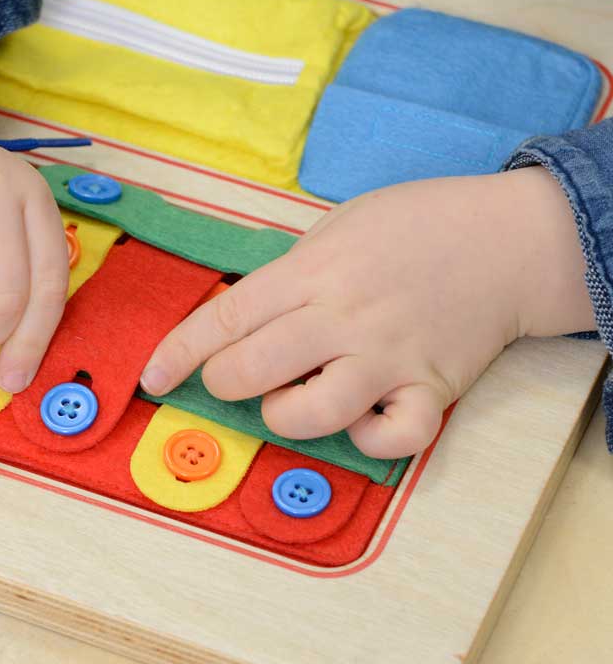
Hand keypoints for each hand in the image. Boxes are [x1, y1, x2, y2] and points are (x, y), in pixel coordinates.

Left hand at [141, 167, 594, 457]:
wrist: (511, 238)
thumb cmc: (418, 224)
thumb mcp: (339, 225)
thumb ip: (291, 273)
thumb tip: (243, 319)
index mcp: (314, 272)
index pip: (225, 319)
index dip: (178, 353)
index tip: (151, 378)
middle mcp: (343, 318)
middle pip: (251, 370)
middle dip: (223, 382)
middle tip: (233, 376)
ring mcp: (389, 357)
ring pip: (310, 414)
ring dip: (284, 416)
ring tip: (295, 398)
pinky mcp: (432, 389)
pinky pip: (391, 439)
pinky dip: (370, 439)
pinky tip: (364, 417)